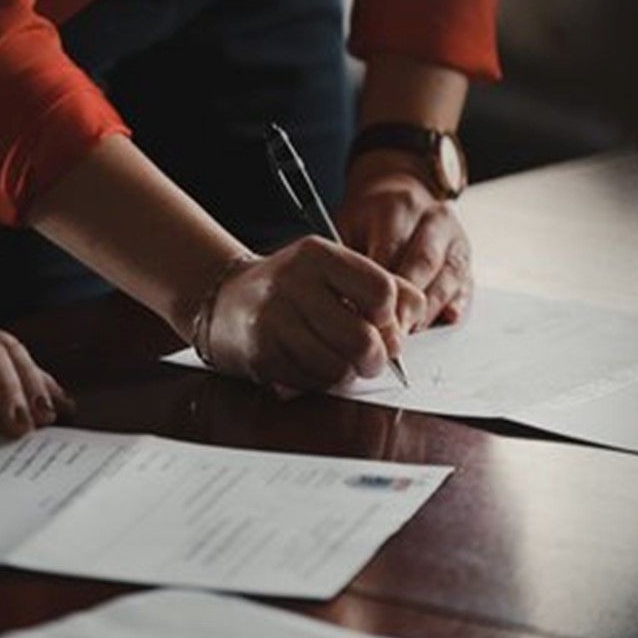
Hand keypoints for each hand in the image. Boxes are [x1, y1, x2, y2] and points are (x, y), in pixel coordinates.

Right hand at [203, 236, 424, 390]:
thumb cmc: (293, 288)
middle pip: (363, 339)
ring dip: (347, 374)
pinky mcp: (262, 354)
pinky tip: (310, 365)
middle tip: (372, 358)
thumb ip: (383, 286)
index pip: (382, 291)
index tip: (383, 323)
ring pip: (338, 368)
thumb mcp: (335, 270)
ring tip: (338, 361)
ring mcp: (274, 320)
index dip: (391, 317)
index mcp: (319, 255)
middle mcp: (294, 284)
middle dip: (376, 359)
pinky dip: (320, 382)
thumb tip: (412, 321)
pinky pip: (312, 383)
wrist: (225, 299)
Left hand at [337, 153, 473, 328]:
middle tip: (389, 334)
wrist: (401, 193)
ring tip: (408, 333)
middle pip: (423, 265)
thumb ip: (351, 261)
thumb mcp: (350, 226)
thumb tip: (346, 305)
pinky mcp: (466, 258)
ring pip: (447, 278)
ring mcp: (455, 237)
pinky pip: (465, 285)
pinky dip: (455, 306)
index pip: (391, 252)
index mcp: (399, 206)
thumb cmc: (369, 218)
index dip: (379, 290)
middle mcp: (434, 218)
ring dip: (428, 310)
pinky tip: (444, 320)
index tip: (365, 318)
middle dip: (405, 304)